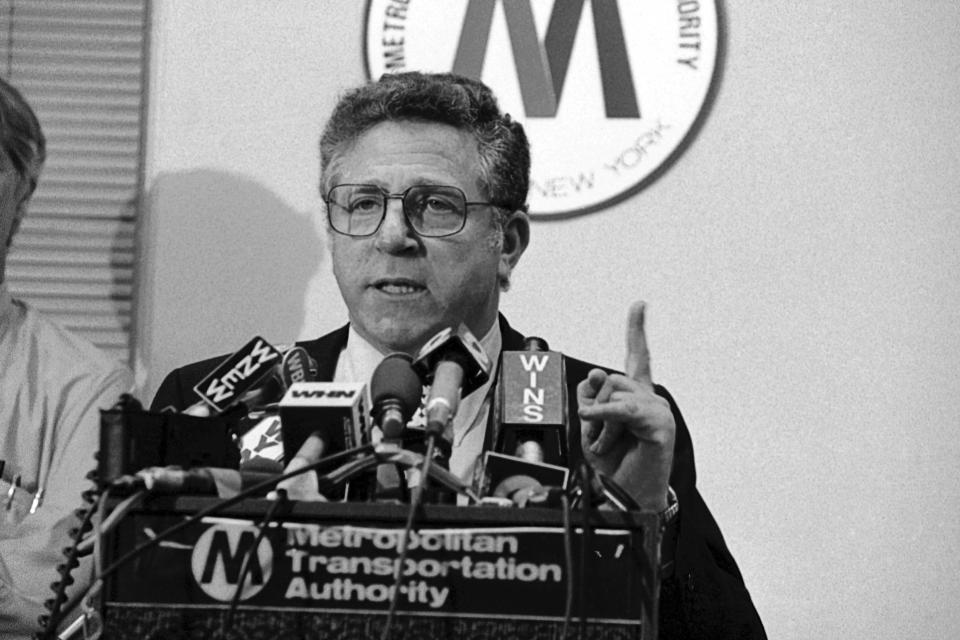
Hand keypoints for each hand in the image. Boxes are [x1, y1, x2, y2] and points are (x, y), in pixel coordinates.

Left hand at [577, 301, 674, 510]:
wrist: (624, 498)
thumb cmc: (611, 464)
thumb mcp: (589, 424)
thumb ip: (590, 396)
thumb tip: (596, 372)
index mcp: (635, 397)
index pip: (637, 358)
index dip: (636, 330)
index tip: (639, 306)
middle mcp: (650, 399)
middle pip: (610, 380)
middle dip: (594, 408)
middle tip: (600, 440)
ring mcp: (658, 410)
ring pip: (613, 394)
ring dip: (600, 424)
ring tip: (608, 447)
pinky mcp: (659, 425)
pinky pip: (621, 410)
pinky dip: (602, 415)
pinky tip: (588, 417)